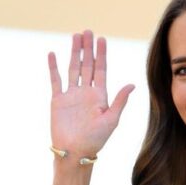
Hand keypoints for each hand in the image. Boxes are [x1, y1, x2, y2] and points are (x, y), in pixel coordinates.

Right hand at [48, 30, 133, 156]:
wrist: (75, 152)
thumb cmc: (96, 140)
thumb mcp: (111, 120)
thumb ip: (120, 101)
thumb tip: (132, 85)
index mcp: (100, 96)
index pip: (101, 70)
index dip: (101, 55)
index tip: (102, 39)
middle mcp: (86, 93)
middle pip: (87, 65)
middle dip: (88, 49)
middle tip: (88, 31)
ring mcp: (72, 95)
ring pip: (73, 68)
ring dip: (74, 53)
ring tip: (76, 36)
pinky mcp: (58, 100)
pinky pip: (56, 80)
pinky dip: (53, 67)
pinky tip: (53, 54)